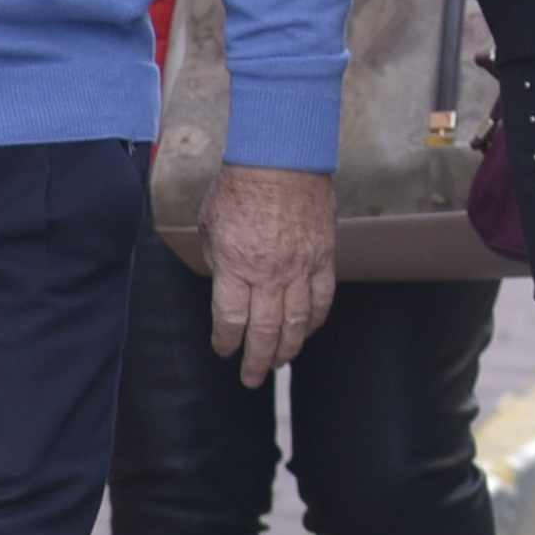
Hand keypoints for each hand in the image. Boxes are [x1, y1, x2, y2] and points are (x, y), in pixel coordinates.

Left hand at [205, 163, 337, 384]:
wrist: (282, 157)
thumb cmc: (241, 185)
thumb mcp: (210, 225)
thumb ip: (218, 260)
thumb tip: (225, 282)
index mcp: (235, 266)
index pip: (231, 321)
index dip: (226, 343)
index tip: (223, 350)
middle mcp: (270, 273)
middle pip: (265, 331)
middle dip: (257, 360)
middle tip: (253, 377)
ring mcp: (301, 266)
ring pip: (298, 321)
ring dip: (288, 347)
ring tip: (280, 361)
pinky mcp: (324, 255)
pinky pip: (323, 296)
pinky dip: (316, 319)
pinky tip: (308, 330)